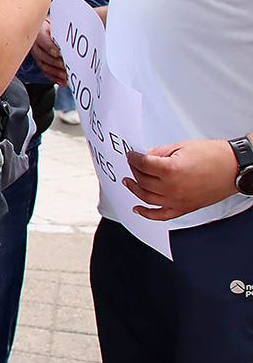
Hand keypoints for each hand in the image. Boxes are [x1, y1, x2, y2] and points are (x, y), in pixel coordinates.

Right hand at [30, 18, 66, 84]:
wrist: (42, 27)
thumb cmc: (52, 25)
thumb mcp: (56, 24)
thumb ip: (62, 30)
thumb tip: (74, 34)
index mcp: (38, 32)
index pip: (43, 42)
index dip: (52, 49)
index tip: (60, 54)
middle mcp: (35, 45)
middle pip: (43, 56)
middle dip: (56, 63)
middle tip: (67, 67)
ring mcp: (36, 54)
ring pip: (44, 66)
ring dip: (56, 73)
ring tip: (66, 77)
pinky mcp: (39, 61)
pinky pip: (45, 71)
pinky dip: (54, 78)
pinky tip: (62, 81)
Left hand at [123, 139, 238, 220]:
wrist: (234, 168)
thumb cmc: (214, 156)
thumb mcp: (181, 146)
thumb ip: (160, 152)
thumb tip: (146, 155)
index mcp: (171, 170)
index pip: (142, 165)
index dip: (133, 158)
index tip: (131, 155)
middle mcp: (172, 188)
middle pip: (143, 181)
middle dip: (134, 171)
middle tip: (132, 164)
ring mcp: (178, 201)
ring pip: (147, 198)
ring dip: (135, 190)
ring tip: (129, 182)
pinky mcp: (184, 208)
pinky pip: (161, 215)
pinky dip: (147, 214)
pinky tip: (138, 209)